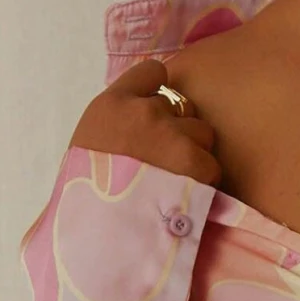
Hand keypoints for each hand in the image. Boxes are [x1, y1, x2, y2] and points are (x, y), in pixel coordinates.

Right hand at [68, 57, 222, 186]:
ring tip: (174, 180)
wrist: (99, 228)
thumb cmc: (87, 193)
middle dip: (178, 129)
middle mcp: (144, 111)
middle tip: (162, 159)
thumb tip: (141, 124)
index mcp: (112, 104)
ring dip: (194, 153)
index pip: (153, 72)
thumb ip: (117, 125)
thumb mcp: (88, 146)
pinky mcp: (194, 161)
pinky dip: (204, 180)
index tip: (156, 115)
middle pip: (182, 106)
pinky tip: (184, 194)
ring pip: (202, 133)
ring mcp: (171, 134)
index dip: (159, 94)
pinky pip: (211, 164)